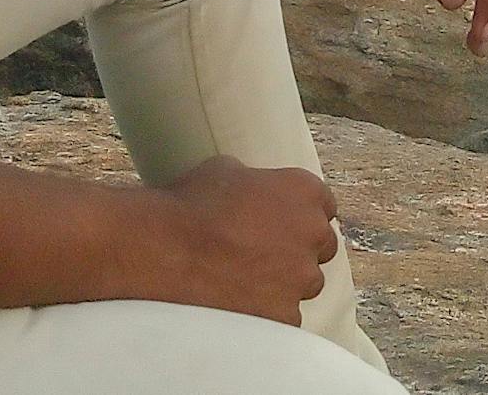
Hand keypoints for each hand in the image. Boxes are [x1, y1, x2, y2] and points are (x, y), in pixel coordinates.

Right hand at [145, 155, 338, 323]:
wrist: (163, 250)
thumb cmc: (189, 206)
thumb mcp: (226, 171)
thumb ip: (256, 182)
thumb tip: (252, 191)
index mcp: (305, 191)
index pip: (323, 206)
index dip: (300, 217)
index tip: (283, 226)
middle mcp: (313, 232)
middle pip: (320, 247)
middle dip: (298, 251)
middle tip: (263, 256)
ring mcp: (302, 277)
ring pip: (305, 284)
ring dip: (284, 284)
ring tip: (244, 283)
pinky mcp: (285, 315)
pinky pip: (285, 317)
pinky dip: (266, 314)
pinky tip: (237, 306)